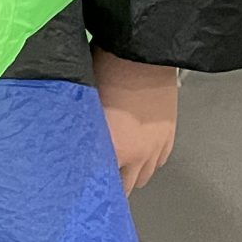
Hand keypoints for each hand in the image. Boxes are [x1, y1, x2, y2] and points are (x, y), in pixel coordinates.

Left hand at [92, 47, 179, 194]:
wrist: (143, 54)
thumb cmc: (107, 72)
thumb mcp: (85, 104)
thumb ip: (82, 131)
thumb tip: (72, 143)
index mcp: (112, 148)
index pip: (99, 183)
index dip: (89, 185)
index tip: (79, 187)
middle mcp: (136, 155)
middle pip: (123, 187)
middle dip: (110, 185)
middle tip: (97, 179)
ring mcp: (155, 148)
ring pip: (143, 177)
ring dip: (130, 174)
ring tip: (117, 166)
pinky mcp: (168, 137)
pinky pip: (159, 162)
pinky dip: (148, 161)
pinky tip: (137, 153)